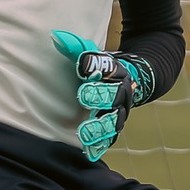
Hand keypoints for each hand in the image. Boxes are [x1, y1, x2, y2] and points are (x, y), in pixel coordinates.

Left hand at [52, 30, 154, 162]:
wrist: (132, 80)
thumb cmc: (104, 67)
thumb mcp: (92, 54)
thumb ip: (75, 47)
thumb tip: (56, 37)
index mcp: (118, 71)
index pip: (108, 67)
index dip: (96, 65)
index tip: (82, 66)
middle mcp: (122, 92)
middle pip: (114, 95)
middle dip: (100, 95)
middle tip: (83, 97)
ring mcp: (120, 111)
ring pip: (114, 120)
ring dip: (100, 126)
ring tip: (84, 132)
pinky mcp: (115, 126)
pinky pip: (110, 137)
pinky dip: (100, 144)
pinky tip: (89, 151)